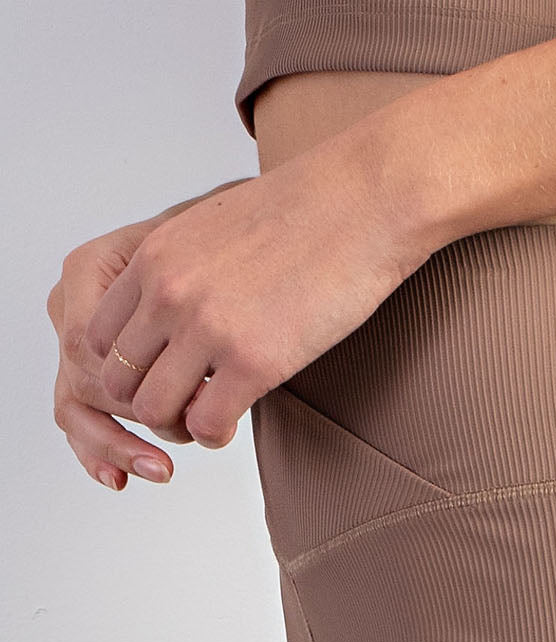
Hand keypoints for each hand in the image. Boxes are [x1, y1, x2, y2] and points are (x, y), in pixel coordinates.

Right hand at [48, 216, 203, 491]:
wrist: (232, 249)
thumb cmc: (227, 252)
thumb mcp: (218, 266)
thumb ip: (198, 312)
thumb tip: (207, 394)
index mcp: (90, 268)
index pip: (89, 347)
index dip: (137, 385)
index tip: (195, 401)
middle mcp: (71, 303)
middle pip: (86, 380)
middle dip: (139, 416)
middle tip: (193, 431)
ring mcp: (75, 339)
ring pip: (75, 407)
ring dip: (117, 446)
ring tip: (163, 470)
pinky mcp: (90, 370)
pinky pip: (81, 417)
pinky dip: (99, 453)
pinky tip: (121, 479)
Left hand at [80, 146, 430, 451]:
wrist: (363, 201)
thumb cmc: (306, 211)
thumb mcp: (215, 224)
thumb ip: (182, 266)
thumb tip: (178, 303)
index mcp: (154, 257)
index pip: (98, 334)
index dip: (127, 365)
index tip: (161, 372)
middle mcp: (168, 293)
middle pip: (117, 379)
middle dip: (146, 400)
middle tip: (182, 404)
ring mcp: (207, 329)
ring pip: (151, 409)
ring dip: (176, 424)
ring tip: (206, 417)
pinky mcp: (253, 361)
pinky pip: (205, 424)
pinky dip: (213, 433)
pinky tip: (233, 422)